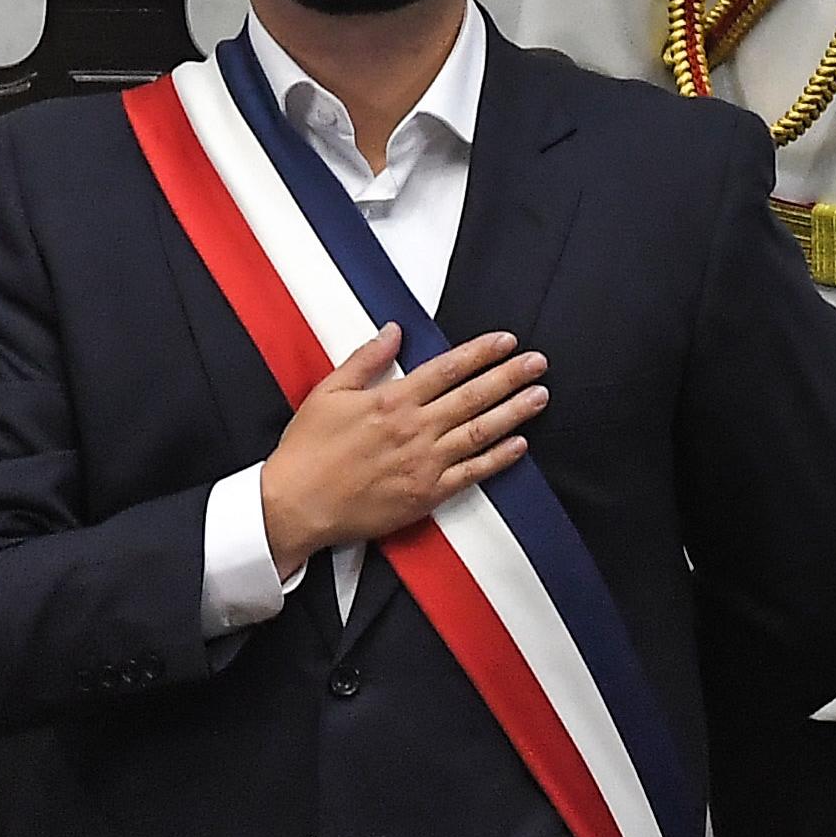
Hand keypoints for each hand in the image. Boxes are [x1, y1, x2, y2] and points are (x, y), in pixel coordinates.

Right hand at [257, 324, 548, 573]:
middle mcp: (414, 429)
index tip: (506, 341)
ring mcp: (424, 463)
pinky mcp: (426, 495)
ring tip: (540, 395)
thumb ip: (365, 360)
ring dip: (514, 412)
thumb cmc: (307, 450)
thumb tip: (394, 331)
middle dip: (509, 376)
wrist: (296, 505)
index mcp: (391, 400)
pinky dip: (498, 458)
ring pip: (480, 432)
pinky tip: (519, 444)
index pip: (448, 368)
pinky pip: (472, 474)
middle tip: (537, 362)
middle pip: (473, 396)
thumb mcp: (328, 392)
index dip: (481, 353)